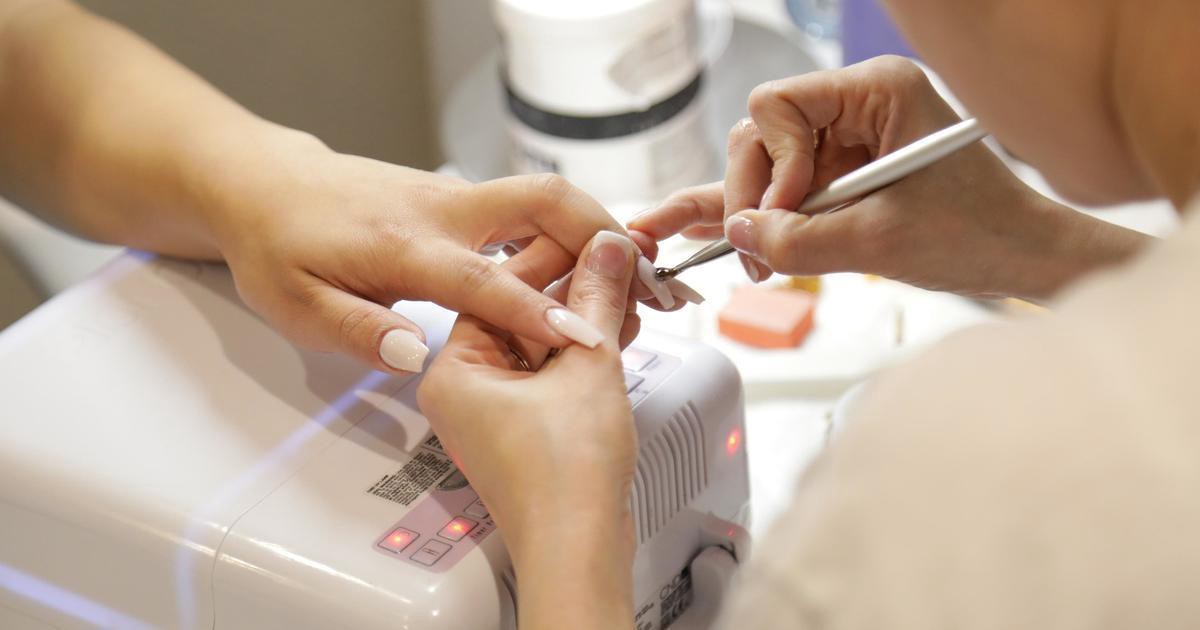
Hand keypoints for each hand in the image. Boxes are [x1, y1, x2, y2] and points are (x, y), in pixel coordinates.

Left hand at [204, 138, 661, 372]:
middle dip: (601, 233)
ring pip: (542, 198)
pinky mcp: (459, 199)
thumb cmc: (279, 246)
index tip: (589, 340)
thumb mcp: (296, 304)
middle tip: (646, 276)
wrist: (266, 185)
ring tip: (633, 279)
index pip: (487, 280)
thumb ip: (357, 330)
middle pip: (542, 200)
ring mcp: (455, 198)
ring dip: (594, 230)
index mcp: (405, 245)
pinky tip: (582, 269)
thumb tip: (416, 353)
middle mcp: (441, 211)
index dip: (540, 313)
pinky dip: (566, 232)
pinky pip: (526, 209)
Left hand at [419, 230, 638, 629]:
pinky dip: (583, 352)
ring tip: (628, 293)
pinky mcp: (524, 429)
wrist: (577, 549)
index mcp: (453, 369)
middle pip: (520, 313)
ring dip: (585, 319)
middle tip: (617, 262)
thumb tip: (607, 249)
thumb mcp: (586, 366)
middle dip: (575, 289)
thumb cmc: (562, 476)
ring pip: (540, 343)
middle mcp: (465, 388)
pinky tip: (619, 329)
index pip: (498, 287)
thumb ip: (596, 298)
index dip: (554, 256)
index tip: (592, 237)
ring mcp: (494, 411)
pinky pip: (550, 372)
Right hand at [630, 56, 1147, 299]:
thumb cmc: (978, 235)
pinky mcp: (844, 175)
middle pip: (763, 135)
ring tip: (748, 260)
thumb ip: (799, 239)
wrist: (1022, 258)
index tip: (785, 212)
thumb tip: (739, 234)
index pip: (778, 105)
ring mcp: (848, 139)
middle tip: (756, 251)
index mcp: (877, 90)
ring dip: (755, 213)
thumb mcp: (879, 242)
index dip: (771, 162)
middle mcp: (857, 104)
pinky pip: (786, 189)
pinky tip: (712, 230)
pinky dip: (760, 214)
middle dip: (753, 195)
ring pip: (766, 166)